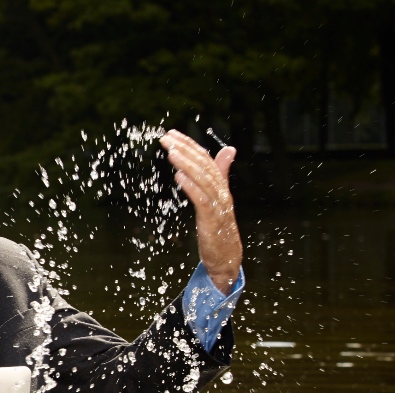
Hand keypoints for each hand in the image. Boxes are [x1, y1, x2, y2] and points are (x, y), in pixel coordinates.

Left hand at [160, 130, 241, 293]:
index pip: (205, 159)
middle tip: (166, 138)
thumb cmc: (220, 228)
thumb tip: (228, 149)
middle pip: (204, 166)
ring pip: (203, 180)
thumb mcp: (218, 199)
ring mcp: (218, 206)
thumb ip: (221, 175)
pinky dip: (191, 187)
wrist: (227, 257)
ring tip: (171, 152)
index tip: (172, 134)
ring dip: (186, 164)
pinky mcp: (212, 220)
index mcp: (221, 186)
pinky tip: (179, 177)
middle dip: (185, 149)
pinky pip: (202, 201)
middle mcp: (222, 192)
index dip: (189, 145)